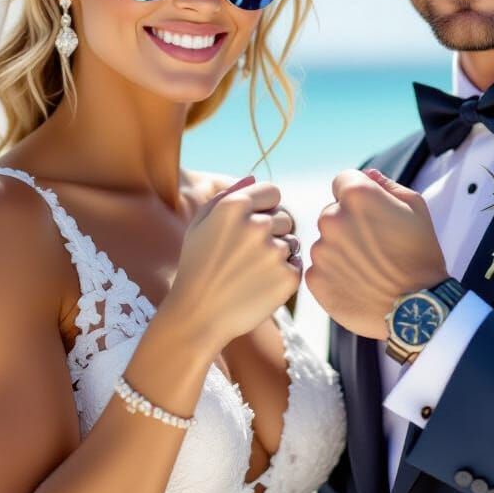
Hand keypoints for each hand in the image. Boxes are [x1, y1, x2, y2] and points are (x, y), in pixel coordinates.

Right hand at [161, 176, 300, 351]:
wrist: (198, 315)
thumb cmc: (197, 267)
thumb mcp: (200, 225)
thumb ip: (226, 195)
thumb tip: (253, 177)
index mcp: (235, 206)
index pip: (273, 192)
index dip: (263, 209)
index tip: (249, 227)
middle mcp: (257, 225)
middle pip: (284, 217)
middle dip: (271, 232)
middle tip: (246, 256)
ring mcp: (274, 252)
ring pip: (291, 242)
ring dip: (278, 253)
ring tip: (250, 272)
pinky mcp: (288, 277)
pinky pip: (296, 265)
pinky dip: (283, 274)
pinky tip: (260, 285)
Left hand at [306, 168, 446, 338]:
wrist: (418, 309)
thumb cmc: (421, 255)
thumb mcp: (415, 208)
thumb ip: (386, 185)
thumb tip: (367, 174)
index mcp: (356, 195)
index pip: (343, 181)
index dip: (359, 196)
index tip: (373, 215)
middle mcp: (331, 219)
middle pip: (331, 212)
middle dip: (348, 223)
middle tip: (374, 246)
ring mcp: (321, 250)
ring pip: (325, 242)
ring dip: (341, 250)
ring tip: (368, 268)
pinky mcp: (315, 279)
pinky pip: (320, 268)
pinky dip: (335, 274)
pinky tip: (358, 283)